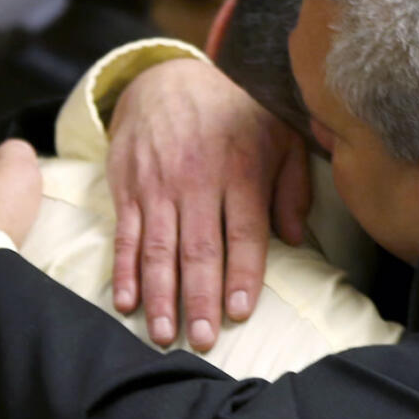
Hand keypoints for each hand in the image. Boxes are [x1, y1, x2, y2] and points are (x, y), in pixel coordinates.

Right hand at [106, 59, 310, 350]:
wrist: (167, 78)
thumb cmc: (235, 114)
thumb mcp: (279, 136)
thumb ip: (291, 187)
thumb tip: (294, 239)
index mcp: (241, 169)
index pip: (243, 232)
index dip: (242, 275)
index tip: (239, 313)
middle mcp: (197, 179)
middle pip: (199, 248)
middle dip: (199, 298)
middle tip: (201, 341)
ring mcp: (158, 185)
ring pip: (158, 249)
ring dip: (160, 296)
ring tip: (163, 334)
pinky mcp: (128, 187)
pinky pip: (125, 236)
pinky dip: (123, 272)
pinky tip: (126, 302)